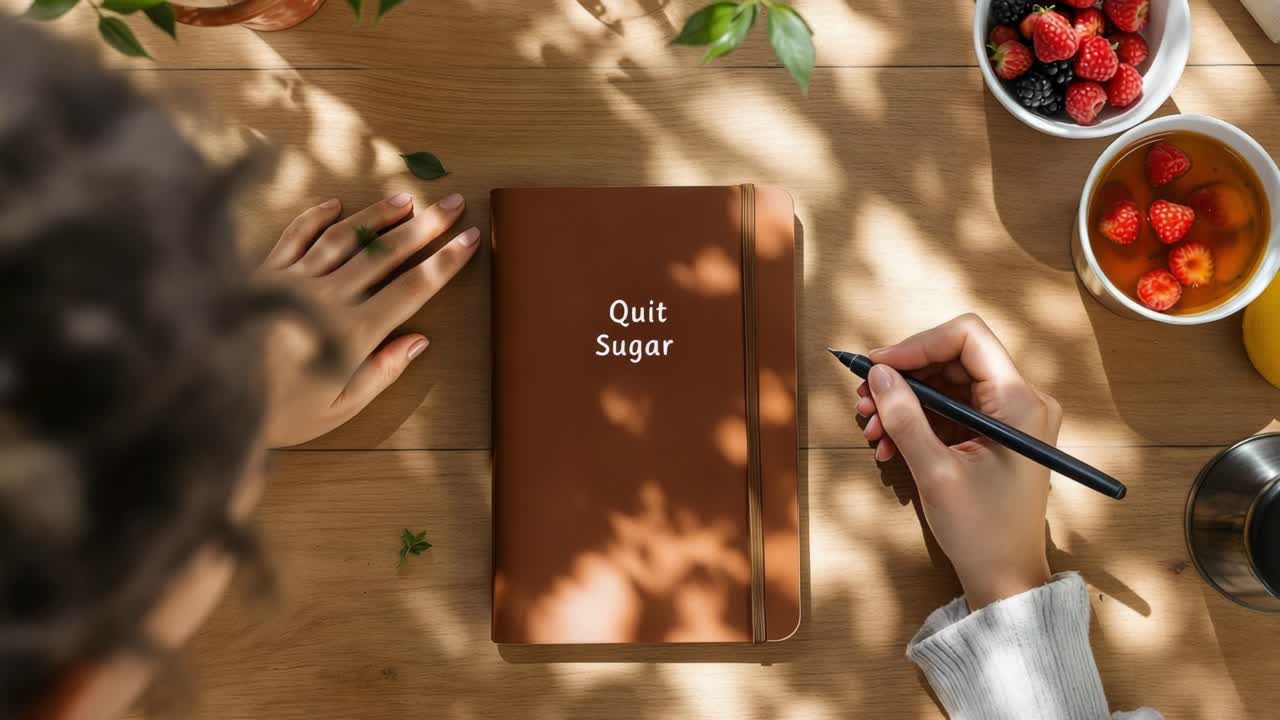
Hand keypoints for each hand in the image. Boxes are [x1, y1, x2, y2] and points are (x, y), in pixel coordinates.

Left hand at [256, 192, 478, 446]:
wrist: (207, 394)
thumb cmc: (278, 414)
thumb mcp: (338, 408)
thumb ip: (381, 373)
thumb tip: (419, 341)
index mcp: (353, 332)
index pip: (411, 289)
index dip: (444, 262)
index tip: (470, 238)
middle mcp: (329, 297)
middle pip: (387, 254)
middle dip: (425, 227)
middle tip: (453, 204)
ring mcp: (295, 280)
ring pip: (346, 238)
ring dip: (379, 215)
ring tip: (408, 199)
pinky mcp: (264, 273)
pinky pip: (296, 237)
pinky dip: (317, 218)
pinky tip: (336, 205)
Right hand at [855, 314, 1061, 608]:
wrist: (1006, 577)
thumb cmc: (982, 531)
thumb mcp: (935, 472)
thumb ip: (905, 417)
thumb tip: (878, 374)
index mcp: (1019, 402)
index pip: (967, 337)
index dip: (917, 345)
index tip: (878, 366)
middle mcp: (1020, 400)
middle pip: (952, 358)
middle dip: (903, 377)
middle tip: (864, 401)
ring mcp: (1008, 417)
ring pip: (945, 384)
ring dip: (903, 401)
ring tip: (872, 428)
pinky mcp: (993, 433)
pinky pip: (949, 409)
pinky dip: (916, 420)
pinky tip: (888, 443)